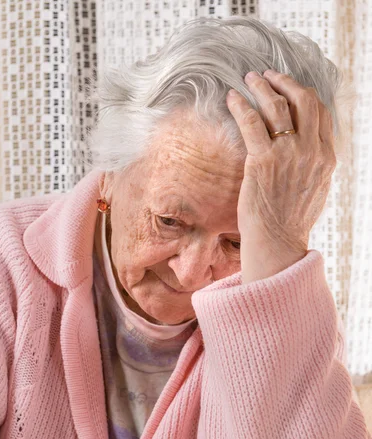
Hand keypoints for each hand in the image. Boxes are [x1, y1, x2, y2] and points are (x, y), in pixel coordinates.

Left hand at [226, 70, 336, 281]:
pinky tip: (232, 97)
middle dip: (285, 82)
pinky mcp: (262, 160)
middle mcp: (311, 150)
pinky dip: (241, 105)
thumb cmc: (291, 221)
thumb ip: (314, 164)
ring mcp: (288, 154)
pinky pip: (251, 122)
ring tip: (249, 79)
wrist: (278, 242)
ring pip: (277, 106)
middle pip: (304, 100)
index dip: (303, 94)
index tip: (289, 87)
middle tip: (268, 76)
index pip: (320, 112)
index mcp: (326, 157)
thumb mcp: (316, 189)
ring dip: (262, 87)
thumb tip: (305, 149)